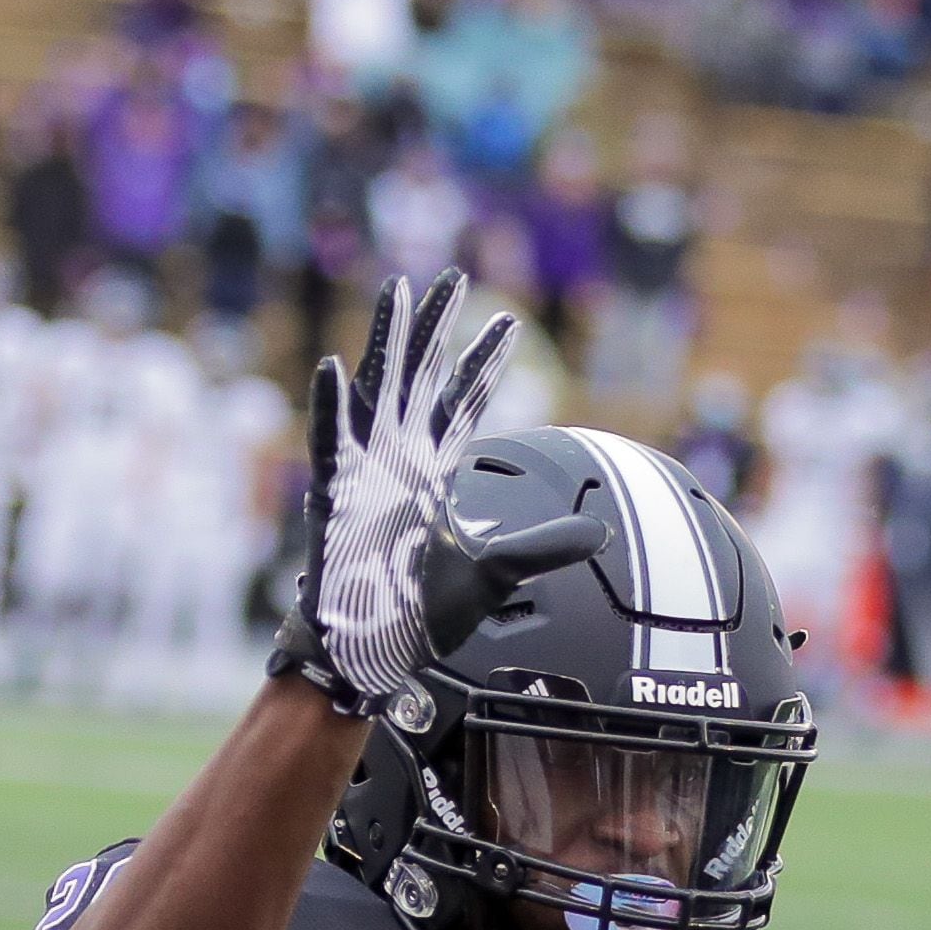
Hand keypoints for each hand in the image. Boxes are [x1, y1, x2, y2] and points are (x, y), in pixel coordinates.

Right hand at [266, 269, 599, 711]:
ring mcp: (363, 473)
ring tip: (397, 292)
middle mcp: (398, 460)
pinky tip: (334, 368)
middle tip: (454, 277)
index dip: (483, 361)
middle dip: (436, 325)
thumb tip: (603, 534)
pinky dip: (329, 408)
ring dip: (386, 342)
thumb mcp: (498, 573)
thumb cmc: (418, 612)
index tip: (507, 322)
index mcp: (432, 471)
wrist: (374, 652)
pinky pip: (327, 444)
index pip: (462, 400)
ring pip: (375, 389)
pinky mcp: (333, 498)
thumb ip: (544, 546)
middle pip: (419, 375)